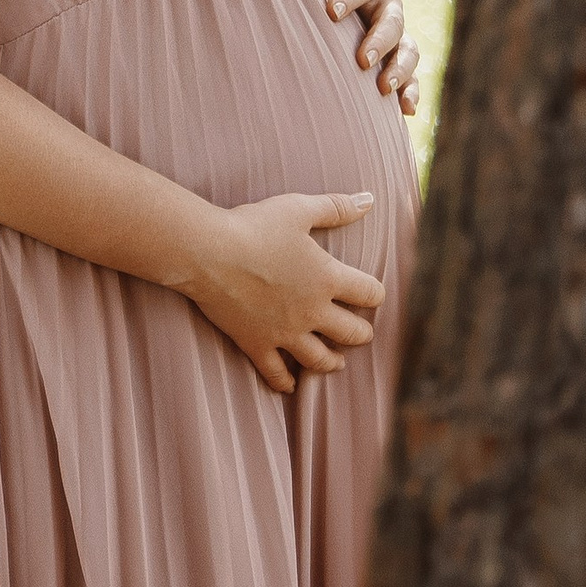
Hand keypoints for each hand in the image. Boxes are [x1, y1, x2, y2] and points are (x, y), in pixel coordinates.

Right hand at [180, 191, 382, 397]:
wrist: (210, 253)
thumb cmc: (254, 226)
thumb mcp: (298, 209)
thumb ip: (336, 207)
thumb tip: (369, 200)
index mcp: (328, 278)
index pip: (369, 293)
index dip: (375, 294)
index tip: (371, 294)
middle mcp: (313, 311)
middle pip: (352, 333)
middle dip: (360, 334)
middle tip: (359, 333)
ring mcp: (285, 333)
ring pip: (320, 360)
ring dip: (332, 362)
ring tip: (335, 362)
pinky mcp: (257, 344)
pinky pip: (276, 373)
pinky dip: (286, 382)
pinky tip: (291, 386)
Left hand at [298, 0, 421, 114]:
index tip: (330, 12)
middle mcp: (389, 5)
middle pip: (393, 22)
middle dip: (380, 41)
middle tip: (362, 60)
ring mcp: (396, 34)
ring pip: (408, 51)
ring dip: (401, 70)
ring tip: (385, 87)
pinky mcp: (395, 58)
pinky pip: (411, 77)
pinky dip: (411, 93)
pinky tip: (406, 111)